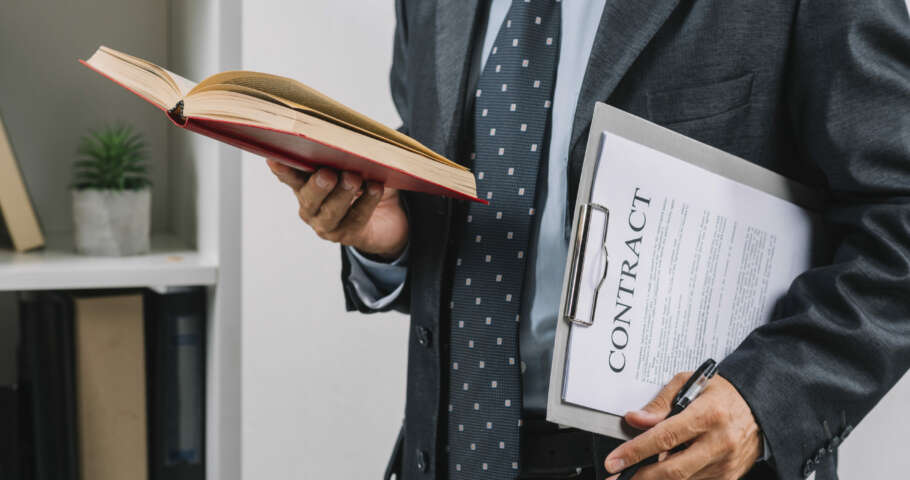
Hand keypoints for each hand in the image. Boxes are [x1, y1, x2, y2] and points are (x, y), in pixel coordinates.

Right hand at [267, 159, 407, 258]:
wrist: (386, 214)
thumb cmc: (364, 180)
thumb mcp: (352, 164)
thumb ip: (343, 155)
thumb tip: (348, 140)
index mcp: (305, 184)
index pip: (290, 177)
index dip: (282, 170)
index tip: (274, 159)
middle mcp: (310, 206)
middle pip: (309, 197)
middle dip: (318, 185)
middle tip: (327, 173)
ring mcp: (326, 223)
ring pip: (331, 211)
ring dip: (343, 194)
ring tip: (353, 179)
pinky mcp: (346, 234)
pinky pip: (356, 218)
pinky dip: (367, 202)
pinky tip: (375, 188)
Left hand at [605, 373, 761, 479]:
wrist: (760, 406)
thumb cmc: (723, 394)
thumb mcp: (690, 383)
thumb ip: (660, 403)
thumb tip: (635, 420)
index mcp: (707, 415)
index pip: (664, 437)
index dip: (635, 452)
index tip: (615, 461)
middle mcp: (718, 442)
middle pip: (672, 470)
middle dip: (640, 477)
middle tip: (617, 478)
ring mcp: (724, 463)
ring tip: (637, 475)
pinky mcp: (728, 476)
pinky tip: (659, 475)